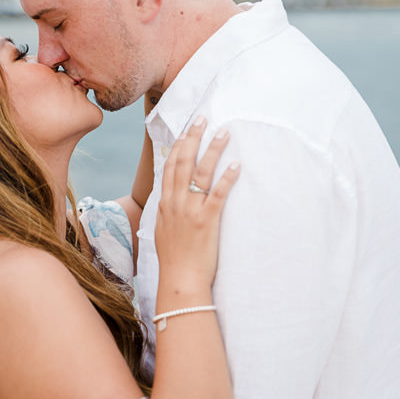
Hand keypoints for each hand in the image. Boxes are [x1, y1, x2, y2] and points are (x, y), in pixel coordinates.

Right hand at [155, 117, 240, 288]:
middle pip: (183, 162)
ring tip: (224, 133)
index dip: (179, 145)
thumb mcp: (163, 231)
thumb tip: (171, 201)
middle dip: (193, 138)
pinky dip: (227, 178)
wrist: (179, 279)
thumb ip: (167, 213)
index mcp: (164, 204)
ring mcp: (190, 210)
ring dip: (212, 150)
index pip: (169, 166)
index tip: (187, 130)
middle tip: (203, 119)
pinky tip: (236, 165)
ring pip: (200, 173)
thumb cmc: (174, 260)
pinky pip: (218, 195)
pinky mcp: (206, 221)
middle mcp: (175, 202)